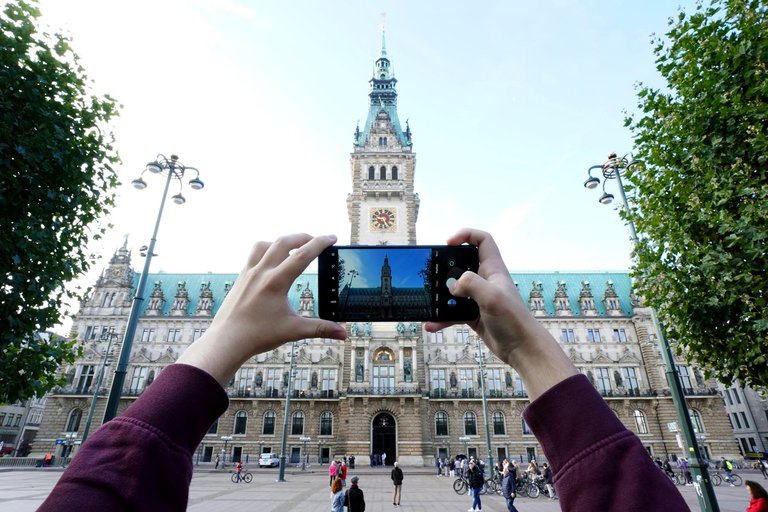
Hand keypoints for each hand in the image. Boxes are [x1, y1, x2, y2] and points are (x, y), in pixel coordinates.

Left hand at [178, 234, 346, 384]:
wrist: (226, 341)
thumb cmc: (257, 336)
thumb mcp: (293, 331)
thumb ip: (320, 329)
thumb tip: (343, 333)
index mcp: (276, 282)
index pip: (303, 255)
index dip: (320, 243)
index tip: (332, 237)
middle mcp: (261, 272)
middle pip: (284, 241)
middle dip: (303, 237)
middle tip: (317, 240)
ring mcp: (248, 273)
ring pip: (265, 244)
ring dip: (282, 241)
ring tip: (294, 248)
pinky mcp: (241, 278)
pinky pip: (254, 255)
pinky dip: (267, 250)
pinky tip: (273, 262)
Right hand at [424, 228, 576, 399]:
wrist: (522, 349)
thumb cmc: (514, 320)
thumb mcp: (492, 297)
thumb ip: (471, 284)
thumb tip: (452, 286)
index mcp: (493, 270)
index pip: (482, 241)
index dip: (466, 235)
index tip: (448, 243)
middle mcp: (485, 281)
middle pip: (462, 264)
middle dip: (445, 268)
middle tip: (433, 275)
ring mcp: (478, 298)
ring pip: (454, 290)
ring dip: (441, 296)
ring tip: (428, 301)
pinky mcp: (473, 315)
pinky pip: (453, 312)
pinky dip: (442, 318)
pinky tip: (432, 324)